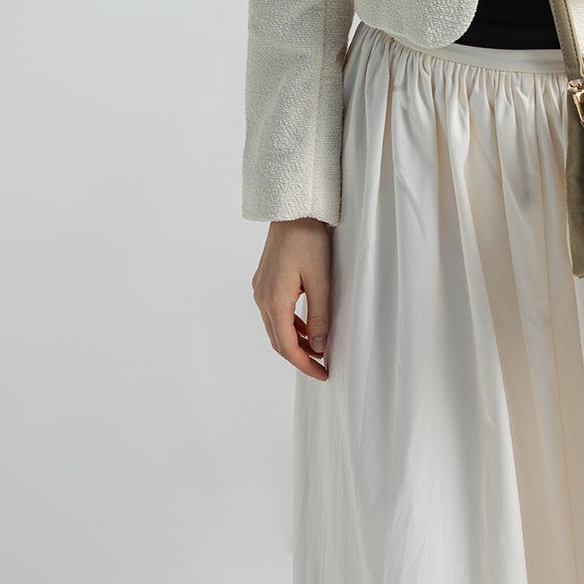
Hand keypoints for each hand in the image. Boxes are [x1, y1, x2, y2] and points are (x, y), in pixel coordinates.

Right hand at [252, 217, 331, 381]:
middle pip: (278, 340)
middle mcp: (262, 298)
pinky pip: (275, 312)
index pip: (287, 346)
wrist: (292, 210)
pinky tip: (306, 326)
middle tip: (321, 367)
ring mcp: (260, 289)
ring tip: (317, 350)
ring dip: (294, 342)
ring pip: (275, 327)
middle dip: (299, 357)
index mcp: (274, 301)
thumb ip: (320, 316)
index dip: (304, 364)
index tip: (323, 374)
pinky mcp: (265, 281)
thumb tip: (319, 347)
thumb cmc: (309, 241)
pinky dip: (290, 325)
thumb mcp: (321, 280)